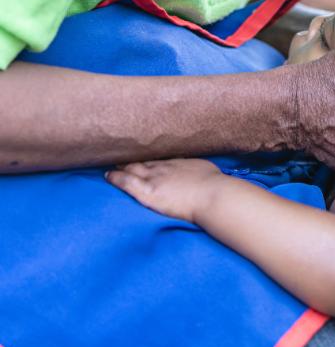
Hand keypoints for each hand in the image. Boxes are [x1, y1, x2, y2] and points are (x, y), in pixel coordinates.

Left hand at [106, 159, 221, 222]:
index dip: (145, 155)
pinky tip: (108, 176)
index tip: (139, 152)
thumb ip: (195, 167)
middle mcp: (162, 166)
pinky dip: (116, 177)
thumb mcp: (205, 168)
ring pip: (131, 168)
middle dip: (129, 157)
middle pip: (141, 160)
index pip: (155, 157)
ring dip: (121, 165)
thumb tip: (196, 169)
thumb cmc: (214, 184)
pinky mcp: (148, 191)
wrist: (212, 195)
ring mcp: (154, 177)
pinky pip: (126, 182)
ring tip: (111, 163)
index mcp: (176, 162)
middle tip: (119, 153)